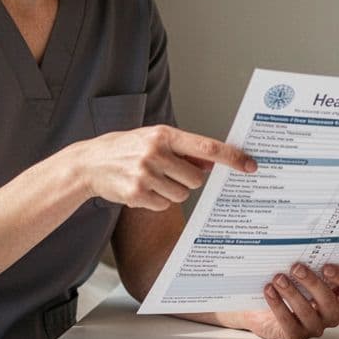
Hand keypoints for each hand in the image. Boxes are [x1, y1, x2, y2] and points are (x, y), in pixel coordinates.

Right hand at [74, 125, 256, 209]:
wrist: (89, 163)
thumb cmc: (126, 148)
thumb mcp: (154, 139)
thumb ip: (183, 149)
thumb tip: (212, 162)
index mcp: (164, 134)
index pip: (207, 147)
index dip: (232, 157)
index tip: (250, 165)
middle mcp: (156, 152)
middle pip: (196, 178)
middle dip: (188, 179)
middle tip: (169, 172)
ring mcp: (146, 174)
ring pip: (181, 194)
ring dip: (171, 190)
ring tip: (150, 179)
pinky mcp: (137, 194)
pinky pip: (163, 204)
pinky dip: (156, 200)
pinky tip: (140, 189)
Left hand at [238, 264, 338, 338]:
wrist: (264, 312)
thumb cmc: (288, 289)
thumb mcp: (302, 276)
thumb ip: (309, 263)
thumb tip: (301, 241)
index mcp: (337, 294)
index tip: (326, 267)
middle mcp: (329, 312)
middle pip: (329, 301)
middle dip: (312, 283)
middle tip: (296, 268)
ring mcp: (314, 326)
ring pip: (307, 312)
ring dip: (292, 293)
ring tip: (278, 278)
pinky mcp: (295, 336)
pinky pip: (288, 322)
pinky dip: (278, 305)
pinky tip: (270, 291)